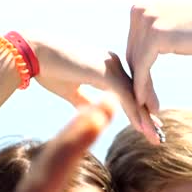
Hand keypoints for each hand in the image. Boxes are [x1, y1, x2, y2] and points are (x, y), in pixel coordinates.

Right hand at [32, 39, 161, 144]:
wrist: (33, 54)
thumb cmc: (48, 69)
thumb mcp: (71, 90)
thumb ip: (85, 101)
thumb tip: (92, 113)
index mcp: (106, 66)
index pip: (127, 91)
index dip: (137, 109)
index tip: (147, 126)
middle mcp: (112, 63)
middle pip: (135, 93)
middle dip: (147, 115)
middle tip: (158, 134)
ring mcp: (110, 66)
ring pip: (133, 95)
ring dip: (145, 118)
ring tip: (155, 137)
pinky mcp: (104, 72)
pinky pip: (124, 96)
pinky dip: (134, 112)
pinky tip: (142, 128)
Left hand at [126, 0, 191, 129]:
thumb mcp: (169, 28)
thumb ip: (152, 36)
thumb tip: (140, 55)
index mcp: (140, 7)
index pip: (133, 45)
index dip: (137, 71)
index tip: (142, 92)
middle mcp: (138, 11)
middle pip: (132, 55)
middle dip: (138, 81)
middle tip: (144, 104)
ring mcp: (145, 22)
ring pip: (136, 64)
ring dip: (141, 89)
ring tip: (149, 108)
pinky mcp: (154, 36)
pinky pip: (143, 68)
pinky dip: (143, 87)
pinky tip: (146, 103)